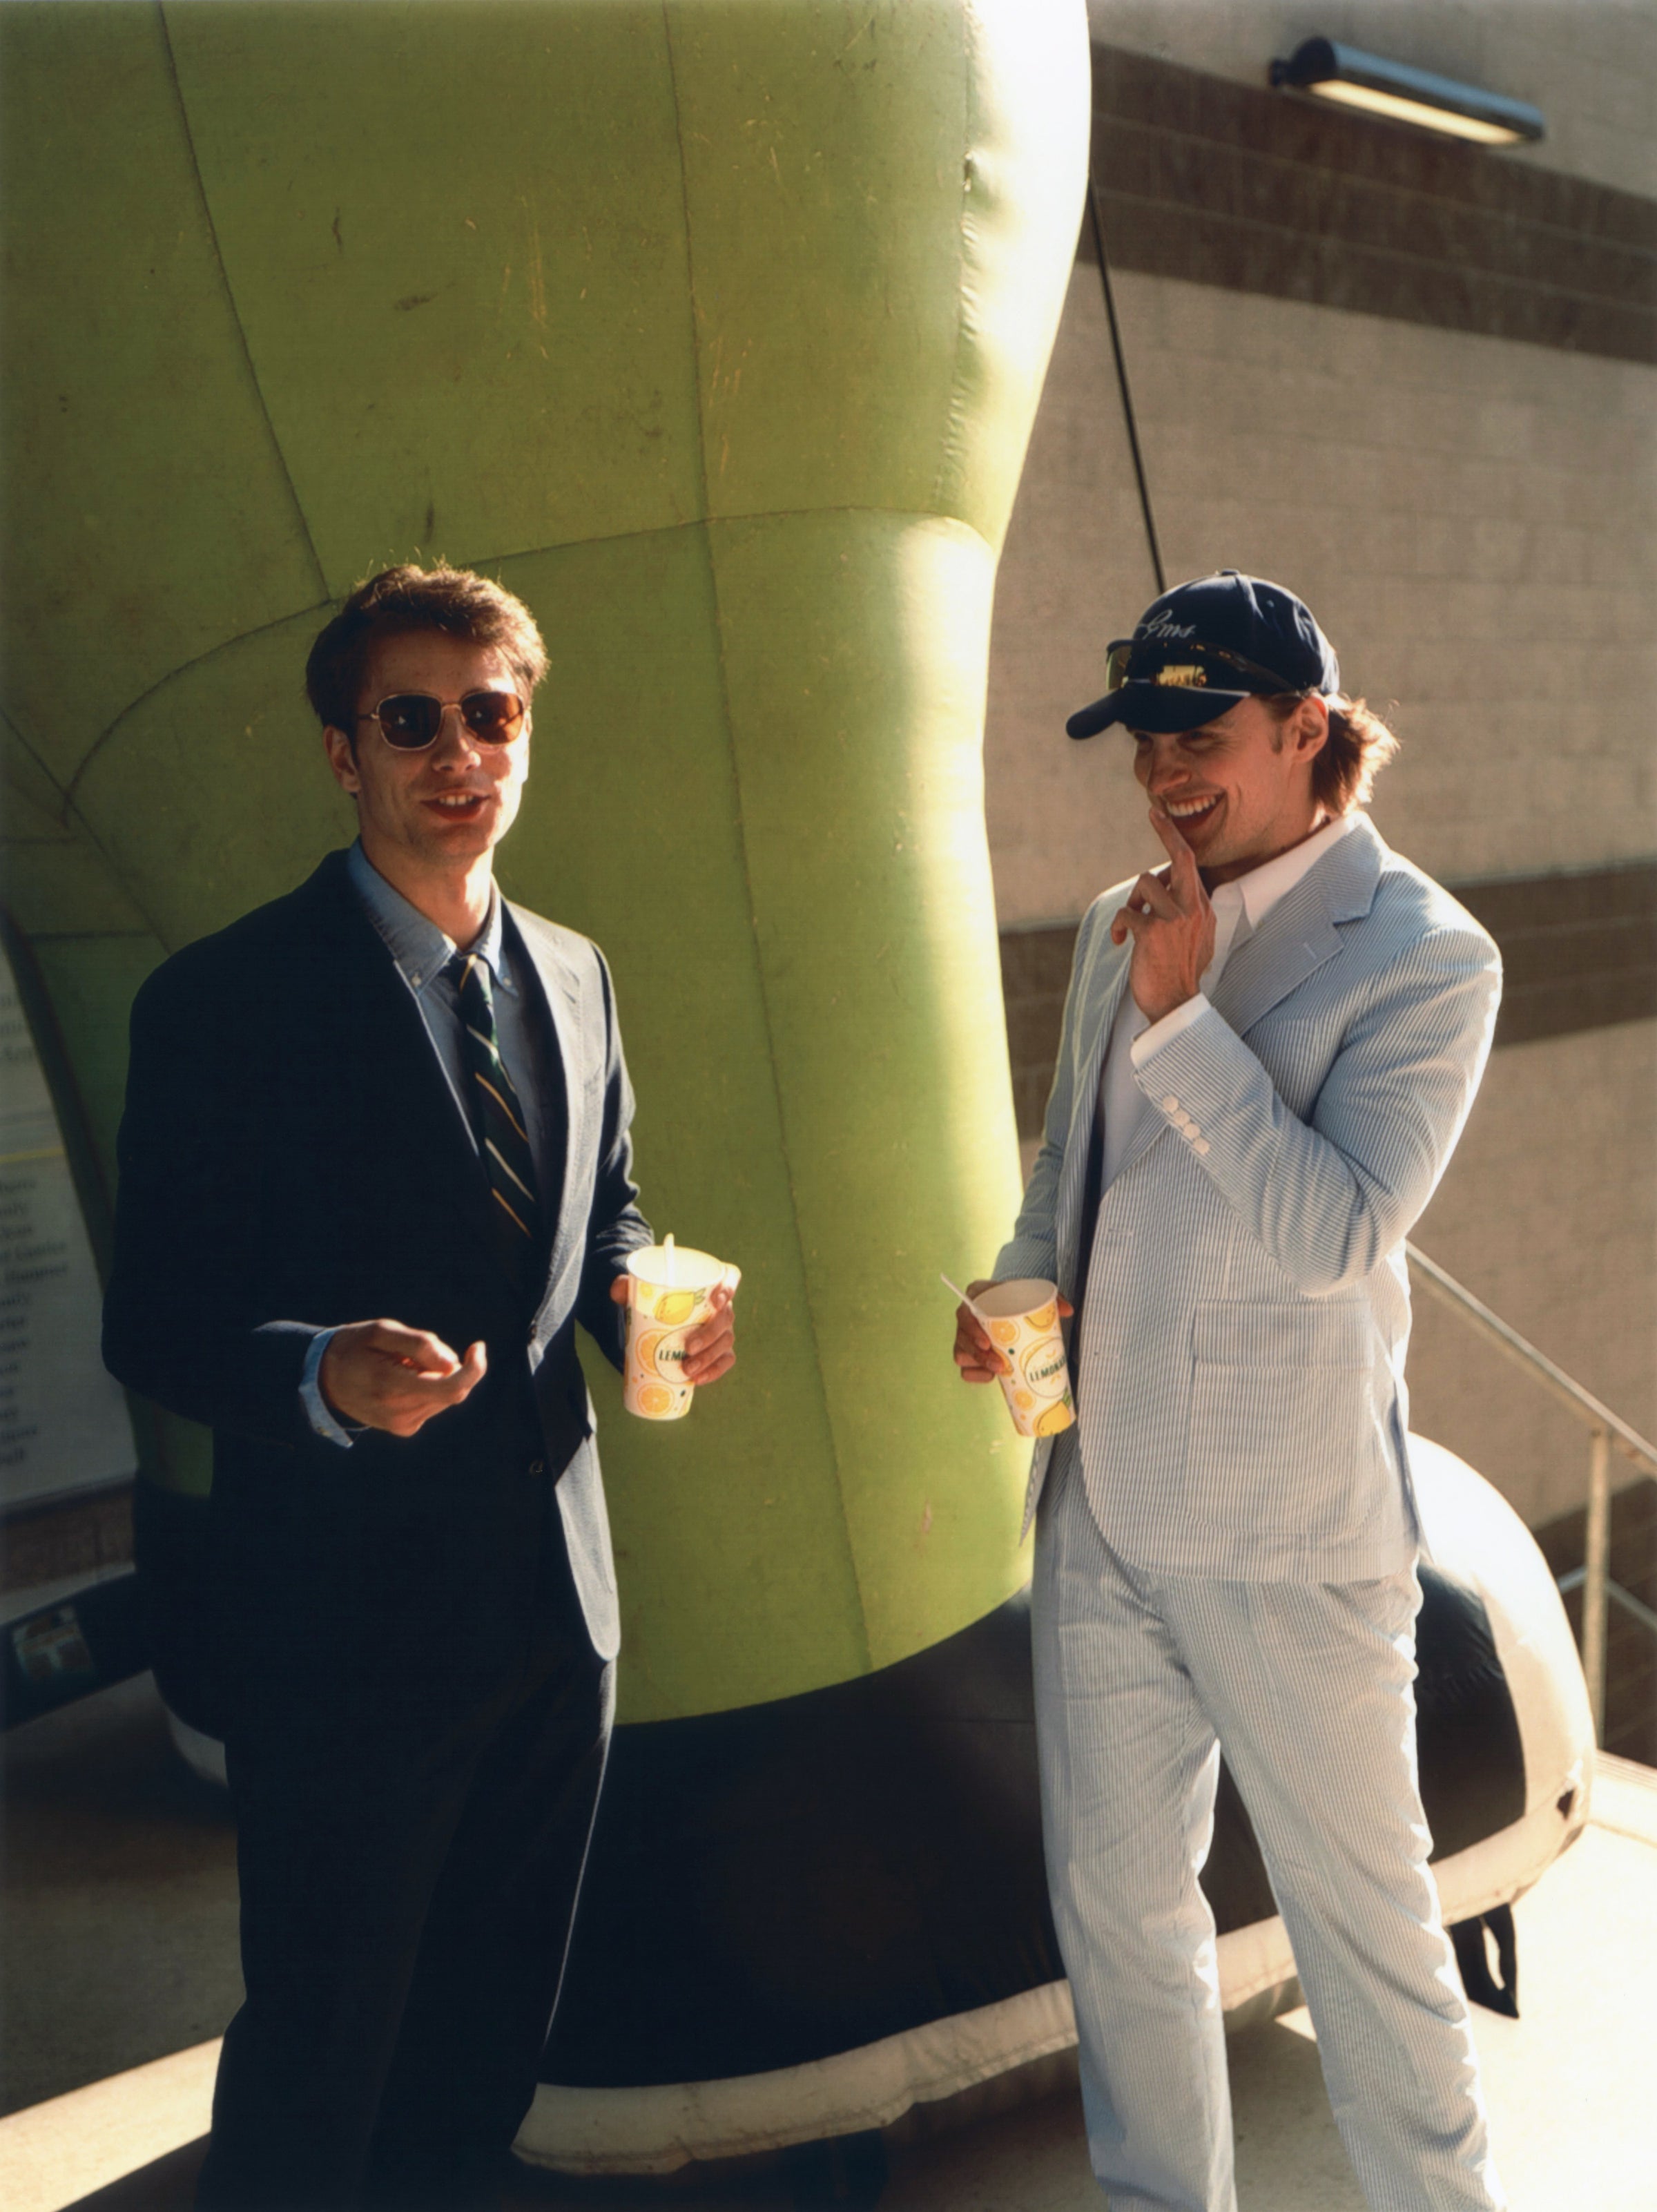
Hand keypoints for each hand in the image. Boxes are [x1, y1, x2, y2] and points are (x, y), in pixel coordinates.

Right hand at [319, 1321, 486, 1436]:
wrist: (324, 1380)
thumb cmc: (355, 1347)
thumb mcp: (382, 1331)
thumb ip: (420, 1344)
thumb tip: (452, 1363)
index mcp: (393, 1385)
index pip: (452, 1386)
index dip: (474, 1368)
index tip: (477, 1346)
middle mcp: (400, 1411)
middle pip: (453, 1389)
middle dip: (446, 1366)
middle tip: (415, 1353)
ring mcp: (402, 1424)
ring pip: (444, 1396)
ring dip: (434, 1377)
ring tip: (401, 1368)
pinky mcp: (404, 1428)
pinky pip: (432, 1403)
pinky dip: (426, 1388)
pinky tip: (400, 1381)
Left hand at [610, 1269, 738, 1385]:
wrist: (657, 1319)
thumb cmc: (654, 1298)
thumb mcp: (639, 1290)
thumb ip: (627, 1287)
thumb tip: (617, 1292)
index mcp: (710, 1282)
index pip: (730, 1277)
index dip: (729, 1288)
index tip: (715, 1300)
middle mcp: (722, 1305)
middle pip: (727, 1317)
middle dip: (710, 1334)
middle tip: (688, 1347)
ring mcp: (722, 1329)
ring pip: (726, 1341)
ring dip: (709, 1357)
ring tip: (687, 1369)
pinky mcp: (720, 1349)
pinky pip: (725, 1360)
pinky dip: (714, 1371)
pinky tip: (697, 1379)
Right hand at [953, 1280, 1072, 1382]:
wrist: (1015, 1306)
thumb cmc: (1020, 1298)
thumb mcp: (1033, 1294)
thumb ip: (1052, 1299)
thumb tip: (1068, 1311)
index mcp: (976, 1296)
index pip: (964, 1312)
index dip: (971, 1329)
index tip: (987, 1342)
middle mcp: (966, 1317)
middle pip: (962, 1337)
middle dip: (979, 1355)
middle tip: (999, 1364)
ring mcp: (965, 1337)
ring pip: (961, 1355)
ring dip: (980, 1366)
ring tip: (999, 1372)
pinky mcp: (968, 1353)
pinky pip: (965, 1369)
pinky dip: (976, 1375)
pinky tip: (990, 1377)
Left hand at [1109, 803, 1216, 1022]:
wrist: (1176, 1006)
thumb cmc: (1181, 975)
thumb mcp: (1198, 941)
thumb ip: (1191, 913)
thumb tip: (1175, 889)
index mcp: (1204, 909)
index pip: (1191, 867)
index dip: (1174, 840)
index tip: (1161, 817)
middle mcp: (1194, 909)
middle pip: (1181, 858)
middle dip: (1166, 831)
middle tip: (1153, 811)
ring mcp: (1175, 919)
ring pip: (1145, 884)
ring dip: (1132, 902)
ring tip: (1130, 926)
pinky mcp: (1152, 932)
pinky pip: (1125, 913)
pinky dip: (1118, 926)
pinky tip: (1119, 942)